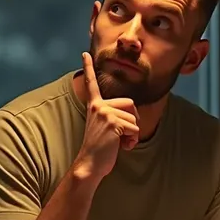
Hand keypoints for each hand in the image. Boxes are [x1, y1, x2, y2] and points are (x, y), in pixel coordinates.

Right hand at [76, 52, 138, 177]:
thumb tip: (131, 116)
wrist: (90, 165)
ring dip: (132, 133)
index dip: (89, 69)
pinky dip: (132, 140)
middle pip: (130, 103)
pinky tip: (120, 147)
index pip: (92, 84)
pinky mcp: (113, 122)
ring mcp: (105, 113)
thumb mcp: (105, 128)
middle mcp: (98, 106)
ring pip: (134, 118)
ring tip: (118, 142)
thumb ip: (114, 116)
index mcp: (94, 106)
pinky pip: (135, 128)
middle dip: (133, 120)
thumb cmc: (100, 149)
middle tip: (122, 135)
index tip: (84, 54)